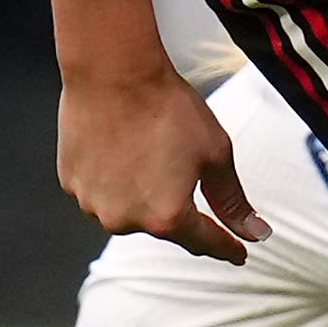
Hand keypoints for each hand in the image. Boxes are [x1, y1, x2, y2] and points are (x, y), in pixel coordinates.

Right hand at [57, 63, 261, 263]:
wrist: (113, 72)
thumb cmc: (169, 110)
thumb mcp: (216, 154)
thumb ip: (233, 201)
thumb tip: (255, 233)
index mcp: (166, 217)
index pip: (204, 242)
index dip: (226, 247)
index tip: (239, 254)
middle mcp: (125, 220)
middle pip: (164, 222)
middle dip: (178, 202)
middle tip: (182, 162)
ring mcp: (93, 203)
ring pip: (129, 207)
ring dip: (143, 189)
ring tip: (149, 147)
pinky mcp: (71, 183)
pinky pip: (102, 190)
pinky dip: (115, 177)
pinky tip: (122, 146)